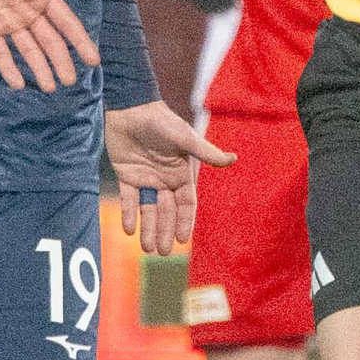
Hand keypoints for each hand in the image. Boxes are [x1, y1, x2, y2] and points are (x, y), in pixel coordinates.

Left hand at [0, 0, 98, 91]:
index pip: (66, 22)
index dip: (79, 40)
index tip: (93, 61)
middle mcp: (28, 11)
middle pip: (49, 41)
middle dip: (61, 61)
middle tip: (71, 81)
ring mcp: (7, 22)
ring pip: (28, 50)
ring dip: (39, 69)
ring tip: (50, 88)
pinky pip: (0, 52)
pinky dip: (8, 69)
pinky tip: (17, 84)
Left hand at [104, 100, 231, 257]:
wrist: (131, 107)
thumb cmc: (161, 120)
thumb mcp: (184, 138)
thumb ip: (205, 152)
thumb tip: (233, 159)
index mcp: (181, 173)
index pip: (186, 203)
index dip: (185, 221)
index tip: (183, 240)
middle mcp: (165, 179)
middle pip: (167, 212)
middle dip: (165, 231)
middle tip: (162, 252)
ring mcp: (145, 178)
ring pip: (148, 210)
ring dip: (148, 229)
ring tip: (147, 248)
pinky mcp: (126, 175)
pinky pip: (128, 199)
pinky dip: (128, 214)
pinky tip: (128, 229)